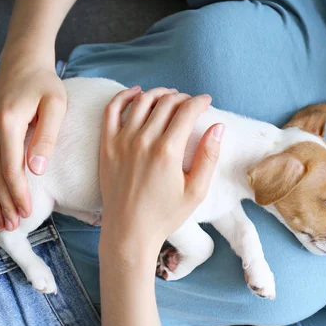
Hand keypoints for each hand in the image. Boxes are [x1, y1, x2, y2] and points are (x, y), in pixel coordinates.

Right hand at [0, 59, 66, 230]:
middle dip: (3, 203)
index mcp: (6, 121)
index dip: (18, 195)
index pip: (9, 169)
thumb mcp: (56, 105)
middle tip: (13, 226)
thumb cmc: (44, 84)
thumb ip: (48, 137)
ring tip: (1, 220)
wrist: (21, 63)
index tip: (27, 213)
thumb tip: (37, 169)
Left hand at [99, 86, 223, 256]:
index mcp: (168, 151)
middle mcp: (143, 141)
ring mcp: (122, 141)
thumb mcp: (196, 191)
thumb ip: (208, 156)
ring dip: (158, 93)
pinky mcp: (107, 145)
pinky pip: (112, 110)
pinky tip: (136, 92)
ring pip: (142, 101)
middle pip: (166, 103)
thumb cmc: (165, 215)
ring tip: (169, 96)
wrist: (129, 232)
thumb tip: (218, 127)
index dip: (200, 101)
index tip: (206, 102)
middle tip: (190, 102)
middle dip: (182, 97)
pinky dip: (124, 96)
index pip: (187, 111)